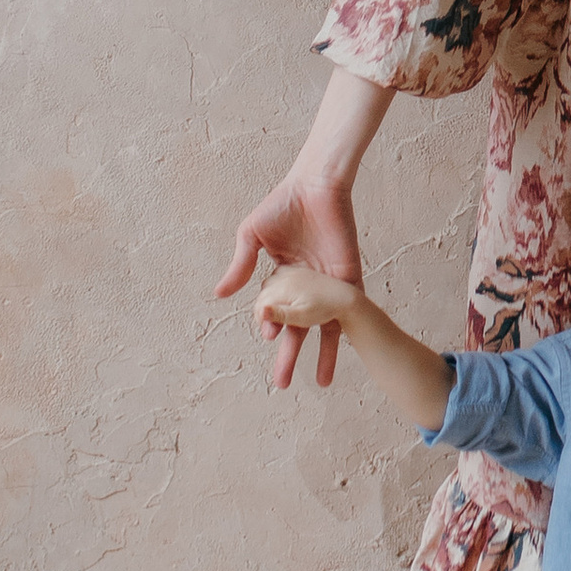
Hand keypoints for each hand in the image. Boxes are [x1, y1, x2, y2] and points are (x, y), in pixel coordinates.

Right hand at [216, 158, 362, 390]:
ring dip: (324, 355)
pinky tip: (350, 351)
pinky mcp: (349, 278)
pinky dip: (349, 330)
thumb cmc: (283, 205)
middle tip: (282, 384)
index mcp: (283, 277)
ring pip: (326, 327)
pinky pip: (349, 310)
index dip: (272, 325)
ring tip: (322, 382)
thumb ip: (241, 266)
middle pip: (299, 328)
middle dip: (290, 356)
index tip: (268, 333)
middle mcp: (307, 286)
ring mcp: (329, 285)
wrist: (317, 186)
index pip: (277, 312)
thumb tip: (219, 296)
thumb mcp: (252, 236)